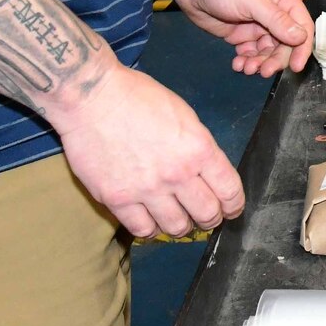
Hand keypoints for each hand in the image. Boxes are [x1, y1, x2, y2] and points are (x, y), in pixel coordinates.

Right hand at [47, 63, 242, 237]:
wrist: (92, 97)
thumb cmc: (138, 97)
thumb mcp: (183, 114)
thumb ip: (197, 146)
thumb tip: (204, 170)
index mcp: (198, 148)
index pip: (229, 190)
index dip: (234, 205)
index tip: (231, 209)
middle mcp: (177, 174)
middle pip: (207, 213)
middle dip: (211, 218)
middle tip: (206, 216)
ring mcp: (147, 189)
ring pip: (177, 227)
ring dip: (181, 225)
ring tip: (177, 219)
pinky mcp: (118, 200)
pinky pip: (142, 229)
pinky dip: (151, 229)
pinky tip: (150, 221)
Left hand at [174, 0, 313, 76]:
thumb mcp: (253, 0)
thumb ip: (277, 20)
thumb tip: (301, 37)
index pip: (302, 26)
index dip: (302, 48)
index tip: (297, 66)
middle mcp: (275, 14)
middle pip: (285, 44)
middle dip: (276, 59)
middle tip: (264, 71)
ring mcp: (258, 26)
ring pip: (268, 52)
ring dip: (260, 63)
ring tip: (247, 68)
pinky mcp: (242, 36)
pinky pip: (251, 53)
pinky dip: (246, 61)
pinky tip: (238, 64)